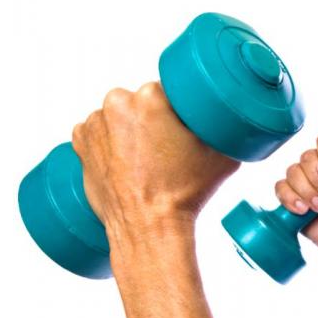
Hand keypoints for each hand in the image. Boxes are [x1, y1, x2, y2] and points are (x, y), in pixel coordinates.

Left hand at [71, 82, 239, 242]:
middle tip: (165, 148)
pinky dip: (108, 142)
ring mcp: (95, 121)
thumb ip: (228, 131)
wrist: (149, 227)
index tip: (181, 130)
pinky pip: (98, 132)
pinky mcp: (80, 141)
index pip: (167, 90)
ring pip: (118, 116)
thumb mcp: (223, 157)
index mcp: (151, 96)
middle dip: (151, 119)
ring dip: (128, 129)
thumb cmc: (185, 193)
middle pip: (140, 101)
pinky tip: (125, 161)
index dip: (177, 111)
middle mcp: (117, 101)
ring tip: (144, 158)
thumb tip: (237, 124)